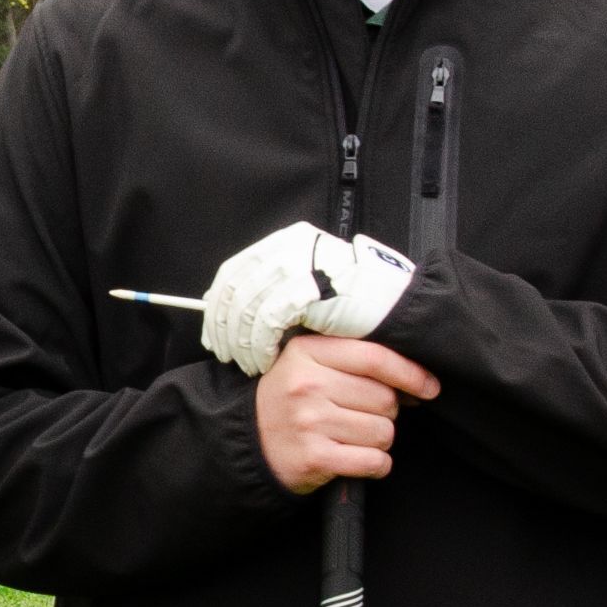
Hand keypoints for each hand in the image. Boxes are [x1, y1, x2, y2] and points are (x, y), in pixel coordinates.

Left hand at [200, 222, 417, 375]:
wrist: (392, 304)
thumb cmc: (354, 300)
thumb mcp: (309, 283)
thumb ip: (275, 289)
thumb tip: (234, 307)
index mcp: (284, 242)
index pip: (235, 271)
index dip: (219, 305)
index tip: (215, 333)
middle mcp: (287, 248)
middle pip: (235, 288)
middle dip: (225, 327)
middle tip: (226, 354)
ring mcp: (296, 266)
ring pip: (247, 306)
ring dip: (242, 341)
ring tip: (248, 364)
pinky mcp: (306, 288)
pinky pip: (268, 320)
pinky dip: (260, 345)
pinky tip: (265, 361)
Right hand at [256, 334, 440, 493]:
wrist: (248, 444)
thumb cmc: (290, 401)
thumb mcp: (308, 364)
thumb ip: (353, 359)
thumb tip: (415, 382)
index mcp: (307, 353)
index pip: (375, 358)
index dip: (410, 373)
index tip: (430, 387)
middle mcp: (307, 385)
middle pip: (384, 399)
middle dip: (387, 413)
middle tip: (364, 417)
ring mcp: (309, 423)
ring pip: (383, 432)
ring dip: (380, 440)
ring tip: (354, 438)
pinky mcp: (315, 458)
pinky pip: (372, 461)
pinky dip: (376, 465)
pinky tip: (359, 459)